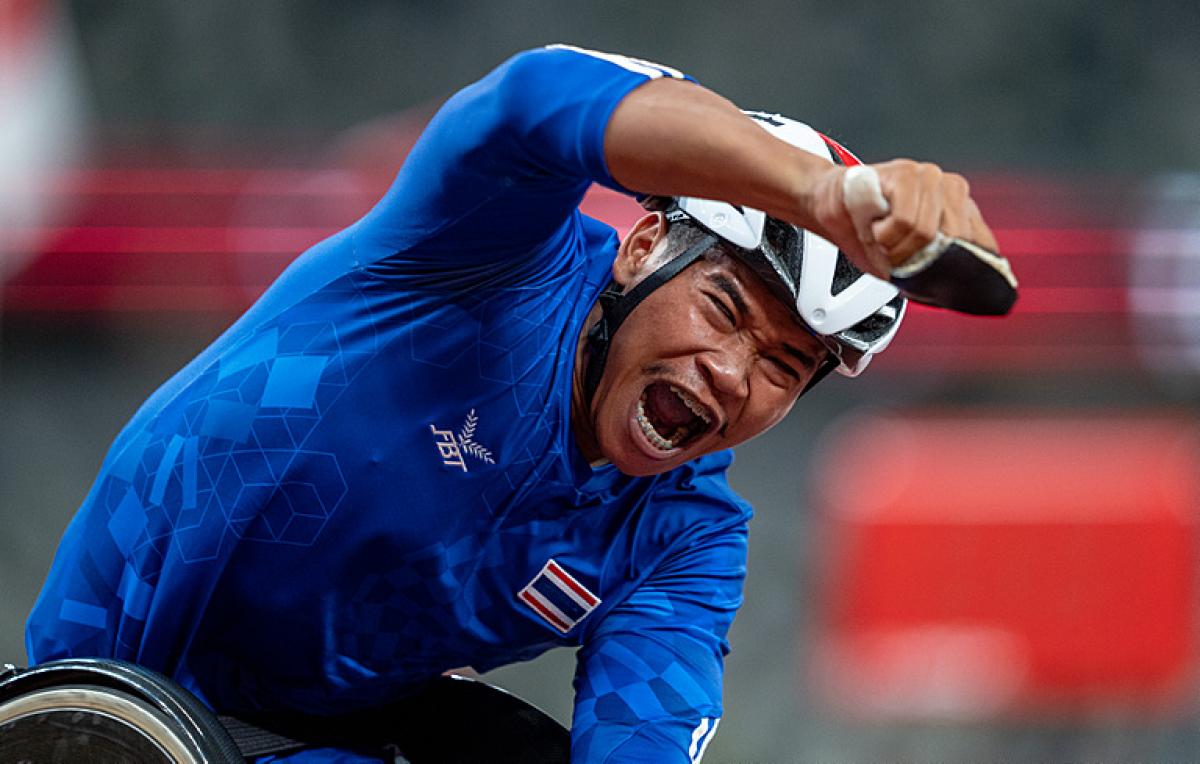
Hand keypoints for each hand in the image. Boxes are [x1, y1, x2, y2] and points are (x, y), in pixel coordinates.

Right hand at [841, 163, 1016, 314]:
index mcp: (959, 210)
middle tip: (894, 254)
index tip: (954, 285)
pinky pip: (905, 220)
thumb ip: (932, 270)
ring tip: (881, 236)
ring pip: (927, 232)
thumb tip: (955, 292)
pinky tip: (875, 225)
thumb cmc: (867, 232)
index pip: (982, 244)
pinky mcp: (907, 173)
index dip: (968, 269)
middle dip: (917, 259)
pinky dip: (884, 234)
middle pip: (953, 243)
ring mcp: (931, 178)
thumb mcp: (904, 262)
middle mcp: (951, 189)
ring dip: (895, 246)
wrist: (831, 207)